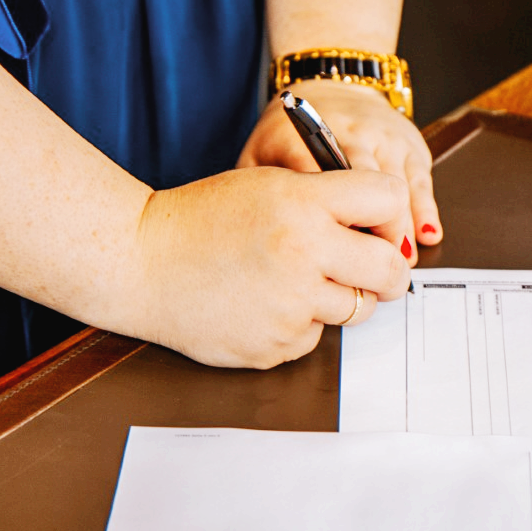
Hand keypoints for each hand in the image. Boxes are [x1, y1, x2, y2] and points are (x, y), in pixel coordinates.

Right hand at [127, 166, 411, 367]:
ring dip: (342, 298)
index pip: (389, 200)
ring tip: (299, 281)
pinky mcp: (276, 345)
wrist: (140, 261)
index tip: (379, 227)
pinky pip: (316, 336)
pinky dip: (301, 323)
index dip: (388, 215)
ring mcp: (291, 305)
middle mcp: (304, 253)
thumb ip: (328, 200)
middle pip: (391, 271)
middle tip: (375, 270)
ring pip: (358, 309)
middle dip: (388, 272)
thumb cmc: (203, 220)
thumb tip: (386, 229)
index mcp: (304, 203)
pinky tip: (265, 303)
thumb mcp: (269, 185)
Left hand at [238, 79, 442, 261]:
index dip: (327, 223)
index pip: (315, 182)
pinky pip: (419, 181)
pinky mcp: (409, 144)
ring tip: (397, 263)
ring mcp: (382, 136)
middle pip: (363, 185)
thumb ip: (255, 193)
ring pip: (396, 186)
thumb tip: (256, 242)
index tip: (330, 258)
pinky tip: (426, 236)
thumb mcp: (260, 157)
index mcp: (302, 137)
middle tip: (371, 271)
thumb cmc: (290, 135)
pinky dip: (425, 210)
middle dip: (372, 230)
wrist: (332, 89)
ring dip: (400, 227)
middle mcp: (347, 132)